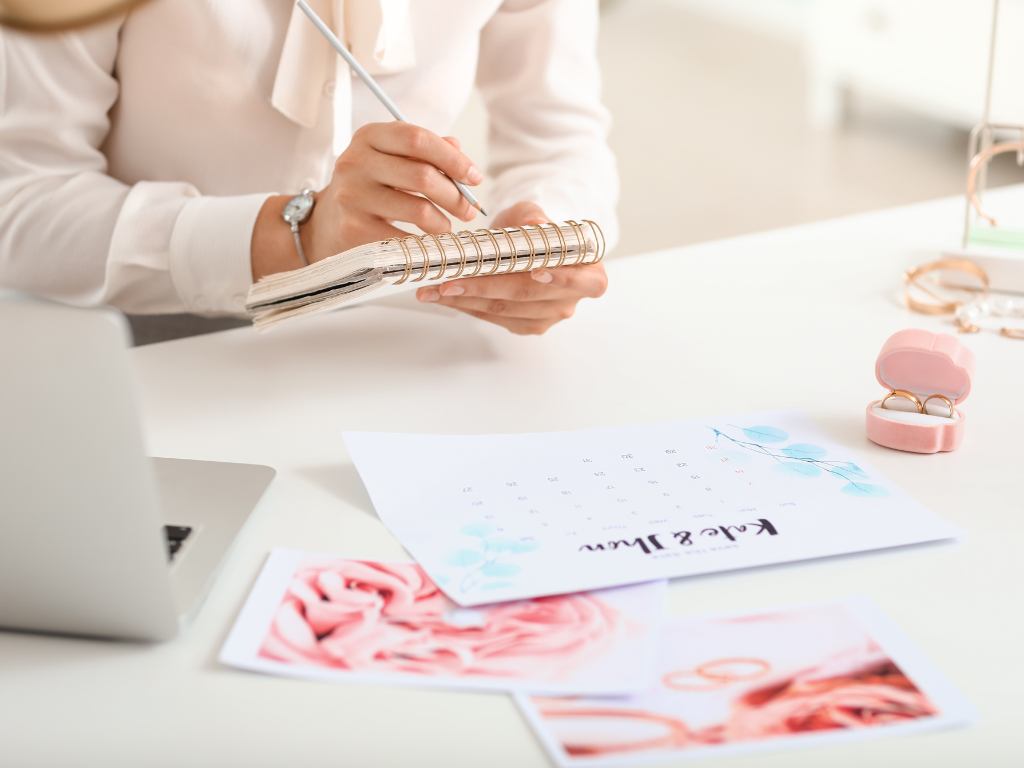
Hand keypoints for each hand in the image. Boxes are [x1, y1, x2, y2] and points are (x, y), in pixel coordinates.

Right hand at [252, 123, 480, 279]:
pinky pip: (404, 240)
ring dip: (443, 224)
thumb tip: (459, 151)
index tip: (475, 178)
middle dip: (456, 196)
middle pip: (423, 176)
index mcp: (369, 137)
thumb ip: (425, 152)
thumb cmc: (370, 189)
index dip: (453, 159)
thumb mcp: (391, 161)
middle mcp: (355, 162)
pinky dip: (425, 245)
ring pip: (419, 210)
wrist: (326, 225)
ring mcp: (352, 197)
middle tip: (469, 210)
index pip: (418, 139)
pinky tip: (428, 245)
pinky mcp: (354, 230)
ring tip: (446, 228)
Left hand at [415, 202, 607, 334]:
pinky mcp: (524, 325)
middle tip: (450, 282)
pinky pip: (494, 317)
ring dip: (467, 300)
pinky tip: (444, 296)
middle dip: (486, 288)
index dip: (562, 278)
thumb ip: (533, 218)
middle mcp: (570, 300)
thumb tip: (534, 225)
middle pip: (529, 295)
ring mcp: (547, 316)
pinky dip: (467, 306)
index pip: (585, 281)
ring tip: (435, 289)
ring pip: (505, 310)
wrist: (526, 247)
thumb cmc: (533, 229)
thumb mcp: (532, 214)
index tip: (537, 271)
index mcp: (589, 272)